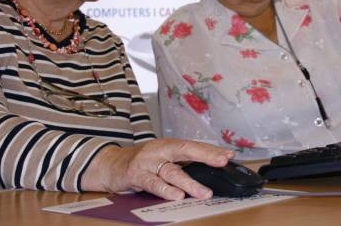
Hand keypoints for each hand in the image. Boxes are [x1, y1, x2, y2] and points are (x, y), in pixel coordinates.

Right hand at [83, 138, 234, 199]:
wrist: (110, 165)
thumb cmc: (141, 162)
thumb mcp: (162, 158)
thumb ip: (181, 162)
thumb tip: (209, 169)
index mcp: (168, 145)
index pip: (194, 146)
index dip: (211, 151)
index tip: (229, 155)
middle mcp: (160, 150)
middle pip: (186, 150)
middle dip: (206, 156)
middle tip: (222, 162)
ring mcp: (147, 161)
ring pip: (172, 171)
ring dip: (189, 183)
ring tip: (204, 192)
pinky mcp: (136, 175)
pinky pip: (153, 183)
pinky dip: (166, 190)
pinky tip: (177, 196)